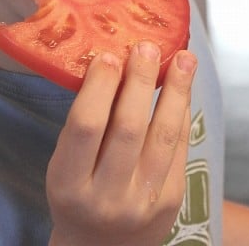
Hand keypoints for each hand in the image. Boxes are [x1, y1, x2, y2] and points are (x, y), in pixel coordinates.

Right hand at [46, 42, 196, 245]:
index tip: (109, 54)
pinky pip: (179, 147)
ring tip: (184, 57)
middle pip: (130, 128)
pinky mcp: (173, 201)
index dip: (100, 87)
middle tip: (148, 46)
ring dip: (177, 91)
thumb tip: (113, 63)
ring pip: (165, 135)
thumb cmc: (76, 194)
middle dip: (141, 81)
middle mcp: (108, 196)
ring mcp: (145, 202)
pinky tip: (183, 87)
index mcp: (69, 183)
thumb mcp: (64, 165)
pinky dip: (181, 112)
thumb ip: (85, 125)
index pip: (87, 127)